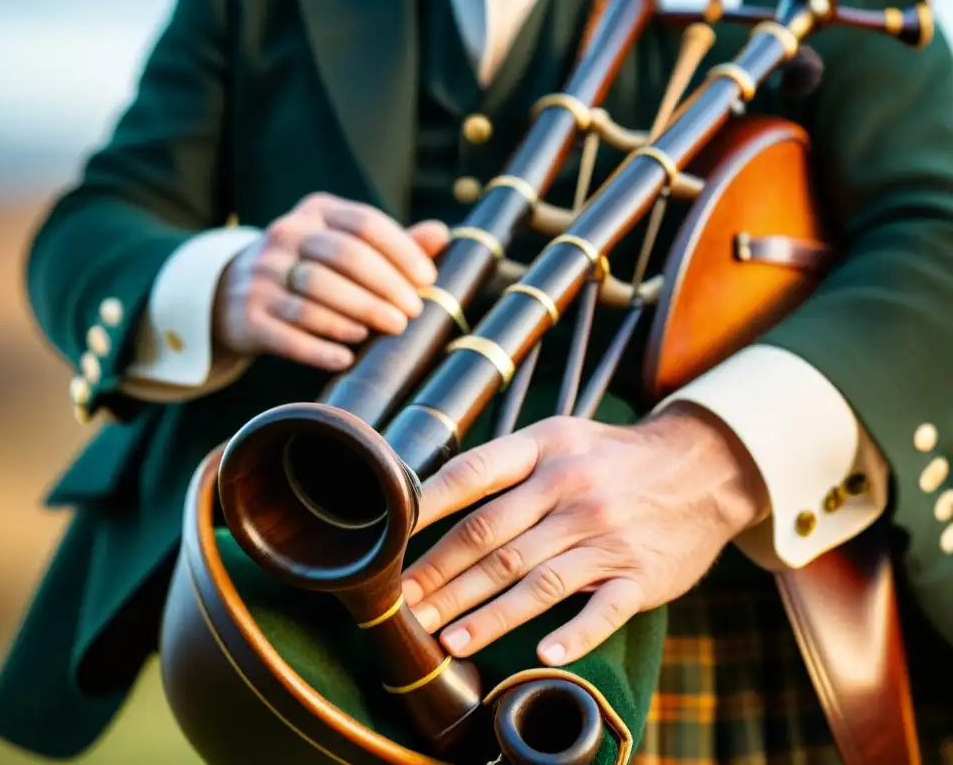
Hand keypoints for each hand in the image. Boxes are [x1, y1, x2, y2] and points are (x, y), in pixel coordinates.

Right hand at [213, 192, 448, 369]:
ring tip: (386, 330)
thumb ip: (391, 243)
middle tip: (410, 314)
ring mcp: (261, 274)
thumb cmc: (310, 268)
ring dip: (357, 314)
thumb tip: (441, 234)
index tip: (428, 280)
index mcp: (316, 212)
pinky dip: (319, 348)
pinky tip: (346, 358)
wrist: (234, 294)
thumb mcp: (345, 245)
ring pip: (315, 293)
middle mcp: (285, 235)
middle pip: (344, 256)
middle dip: (385, 287)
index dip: (402, 252)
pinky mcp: (248, 314)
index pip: (365, 223)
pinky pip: (287, 333)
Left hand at [400, 404, 767, 665]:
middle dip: (441, 578)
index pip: (473, 476)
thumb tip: (431, 497)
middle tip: (405, 607)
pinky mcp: (640, 574)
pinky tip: (542, 656)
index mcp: (546, 451)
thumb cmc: (612, 457)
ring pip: (534, 581)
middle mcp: (572, 490)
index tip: (390, 544)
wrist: (704, 466)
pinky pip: (602, 610)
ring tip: (447, 641)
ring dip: (486, 616)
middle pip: (493, 539)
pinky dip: (573, 635)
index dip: (426, 510)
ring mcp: (607, 534)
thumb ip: (505, 464)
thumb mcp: (561, 437)